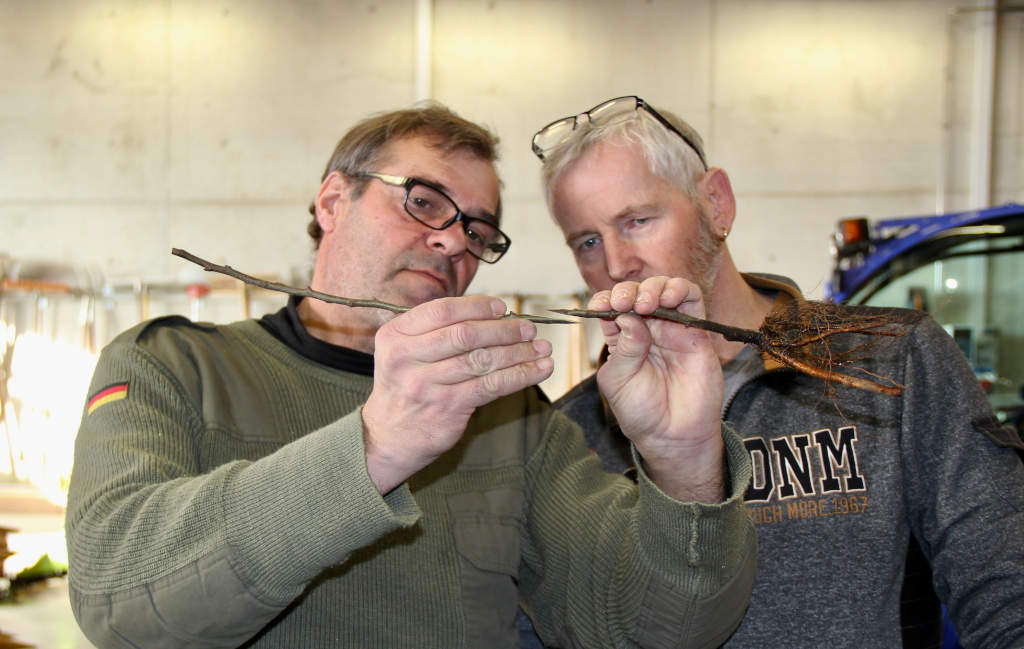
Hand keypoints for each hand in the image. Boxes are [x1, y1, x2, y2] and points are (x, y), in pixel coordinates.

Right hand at [361, 296, 553, 493]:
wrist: (387, 438)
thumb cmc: (404, 388)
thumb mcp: (402, 352)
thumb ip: (435, 332)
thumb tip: (492, 316)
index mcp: (396, 336)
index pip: (442, 311)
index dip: (477, 306)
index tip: (502, 308)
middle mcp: (407, 358)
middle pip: (466, 335)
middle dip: (504, 330)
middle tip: (528, 329)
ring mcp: (427, 384)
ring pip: (483, 360)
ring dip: (519, 352)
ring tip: (542, 348)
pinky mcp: (448, 408)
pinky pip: (492, 386)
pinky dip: (520, 375)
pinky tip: (539, 370)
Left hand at [593, 276, 724, 501]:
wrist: (673, 436)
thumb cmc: (641, 412)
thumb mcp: (618, 381)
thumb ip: (623, 349)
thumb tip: (627, 317)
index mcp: (622, 339)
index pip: (611, 306)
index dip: (605, 299)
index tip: (601, 305)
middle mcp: (647, 330)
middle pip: (637, 293)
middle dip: (628, 291)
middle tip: (625, 302)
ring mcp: (672, 329)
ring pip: (665, 289)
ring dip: (653, 288)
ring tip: (646, 304)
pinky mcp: (697, 332)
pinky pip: (693, 299)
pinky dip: (680, 290)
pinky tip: (668, 299)